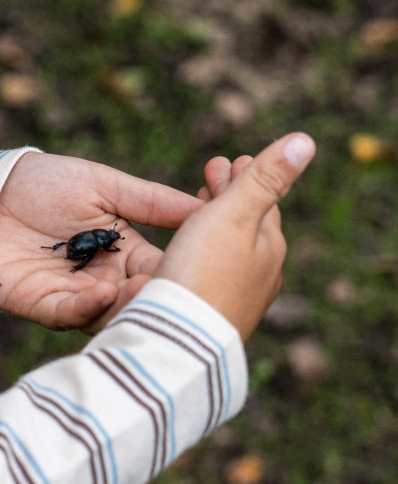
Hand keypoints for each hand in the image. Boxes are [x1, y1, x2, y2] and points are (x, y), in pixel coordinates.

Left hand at [0, 151, 204, 331]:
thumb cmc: (42, 183)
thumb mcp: (104, 185)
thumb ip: (152, 201)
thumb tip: (207, 207)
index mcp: (125, 252)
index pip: (162, 270)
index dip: (181, 271)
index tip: (204, 266)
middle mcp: (103, 280)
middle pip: (138, 300)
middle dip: (156, 298)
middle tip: (176, 291)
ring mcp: (72, 296)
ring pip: (108, 315)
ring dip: (125, 306)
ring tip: (141, 291)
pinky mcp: (40, 305)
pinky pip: (69, 315)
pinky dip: (87, 307)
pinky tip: (102, 292)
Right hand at [156, 132, 314, 340]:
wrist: (179, 342)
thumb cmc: (202, 273)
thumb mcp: (234, 215)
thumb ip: (265, 178)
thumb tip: (305, 141)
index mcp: (270, 245)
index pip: (263, 200)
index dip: (245, 176)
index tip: (226, 159)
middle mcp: (262, 274)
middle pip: (249, 226)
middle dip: (230, 198)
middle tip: (212, 174)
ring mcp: (239, 299)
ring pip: (231, 252)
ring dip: (216, 227)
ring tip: (197, 213)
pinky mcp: (214, 318)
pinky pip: (214, 275)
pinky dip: (206, 255)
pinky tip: (190, 259)